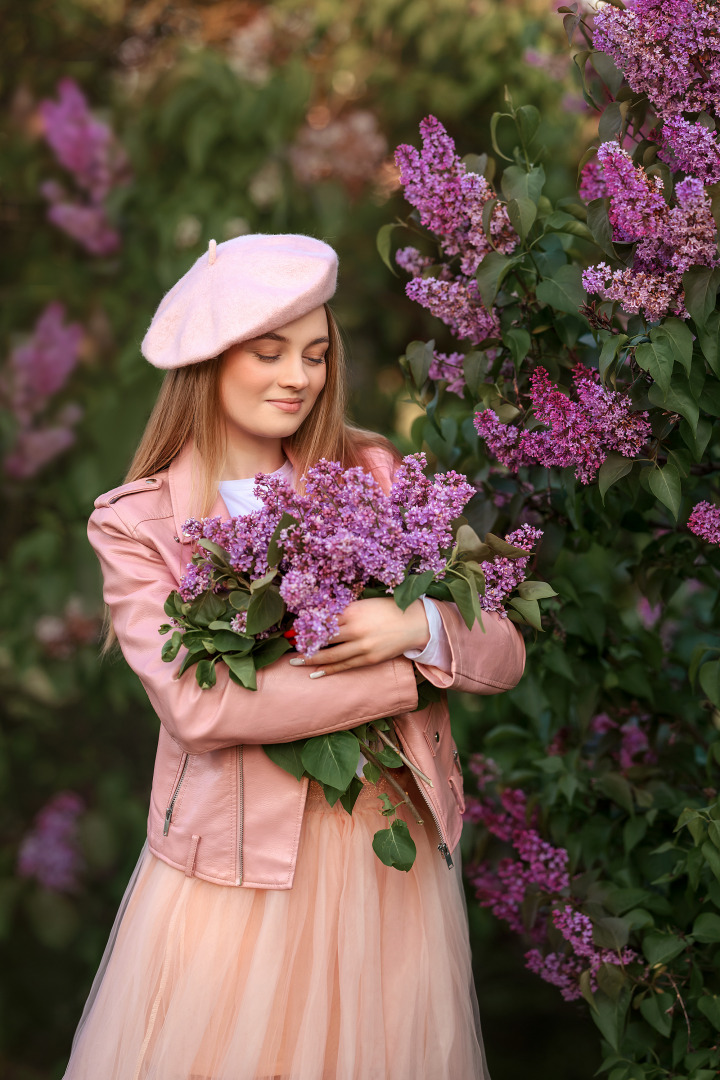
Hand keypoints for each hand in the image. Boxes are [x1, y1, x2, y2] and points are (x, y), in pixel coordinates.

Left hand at [290, 596, 429, 676]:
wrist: (414, 623)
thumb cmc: (388, 609)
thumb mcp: (365, 604)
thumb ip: (345, 611)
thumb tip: (322, 616)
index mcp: (353, 611)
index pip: (323, 619)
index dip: (306, 625)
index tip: (292, 628)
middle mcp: (355, 629)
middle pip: (323, 638)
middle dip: (304, 642)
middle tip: (288, 644)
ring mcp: (362, 646)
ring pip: (330, 655)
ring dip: (310, 659)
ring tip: (295, 661)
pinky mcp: (368, 659)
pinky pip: (344, 666)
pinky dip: (328, 670)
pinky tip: (314, 672)